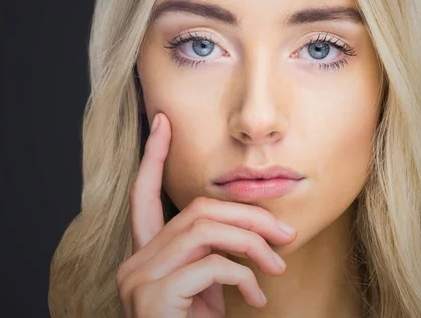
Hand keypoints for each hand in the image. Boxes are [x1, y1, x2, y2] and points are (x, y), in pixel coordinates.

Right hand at [116, 112, 297, 316]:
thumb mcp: (208, 289)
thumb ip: (216, 256)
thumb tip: (257, 235)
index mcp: (145, 255)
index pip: (142, 194)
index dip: (151, 157)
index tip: (161, 123)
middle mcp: (134, 262)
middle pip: (196, 211)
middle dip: (247, 216)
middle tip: (286, 234)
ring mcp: (138, 279)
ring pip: (204, 230)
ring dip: (252, 243)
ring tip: (279, 264)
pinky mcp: (153, 296)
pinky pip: (210, 266)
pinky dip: (243, 276)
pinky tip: (256, 296)